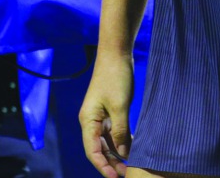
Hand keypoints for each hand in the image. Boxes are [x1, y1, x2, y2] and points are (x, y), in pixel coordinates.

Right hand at [78, 53, 134, 177]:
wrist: (116, 54)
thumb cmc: (116, 77)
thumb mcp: (120, 106)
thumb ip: (120, 130)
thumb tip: (122, 152)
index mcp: (88, 121)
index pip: (93, 151)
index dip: (103, 166)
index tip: (116, 177)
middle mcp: (91, 121)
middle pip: (99, 149)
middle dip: (111, 163)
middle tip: (126, 174)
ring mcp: (100, 116)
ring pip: (106, 141)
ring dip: (117, 153)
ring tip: (130, 165)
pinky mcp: (109, 110)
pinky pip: (113, 131)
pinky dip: (121, 140)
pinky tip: (132, 147)